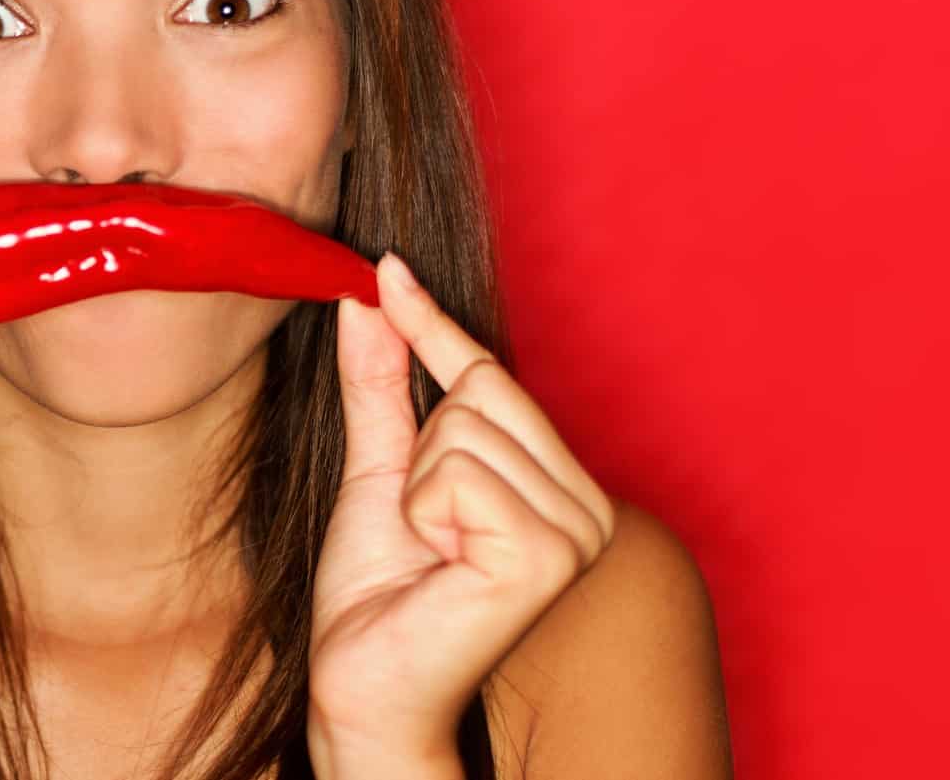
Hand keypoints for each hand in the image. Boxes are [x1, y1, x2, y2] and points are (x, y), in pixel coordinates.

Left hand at [308, 253, 616, 769]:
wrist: (362, 684)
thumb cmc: (377, 595)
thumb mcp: (378, 470)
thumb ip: (381, 385)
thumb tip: (368, 296)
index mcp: (559, 486)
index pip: (492, 375)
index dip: (432, 323)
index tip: (387, 265)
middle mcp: (587, 505)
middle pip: (479, 390)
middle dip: (419, 450)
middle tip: (420, 526)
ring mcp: (576, 531)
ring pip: (462, 426)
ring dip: (417, 488)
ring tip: (430, 553)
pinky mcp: (546, 555)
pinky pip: (457, 472)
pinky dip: (423, 513)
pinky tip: (439, 568)